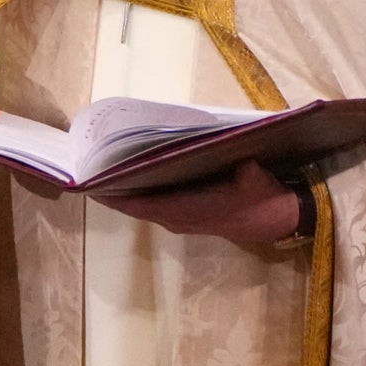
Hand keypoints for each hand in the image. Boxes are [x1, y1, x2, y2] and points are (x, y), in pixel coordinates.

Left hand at [95, 159, 300, 245]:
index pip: (141, 205)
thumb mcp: (250, 176)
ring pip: (142, 207)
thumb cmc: (263, 197)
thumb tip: (214, 144)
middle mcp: (178, 219)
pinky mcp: (185, 219)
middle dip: (110, 190)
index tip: (90, 183)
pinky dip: (138, 196)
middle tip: (87, 169)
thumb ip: (233, 162)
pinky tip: (129, 178)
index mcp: (188, 210)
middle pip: (134, 206)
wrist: (278, 220)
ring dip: (122, 193)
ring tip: (101, 171)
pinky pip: (153, 207)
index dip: (113, 196)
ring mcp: (180, 221)